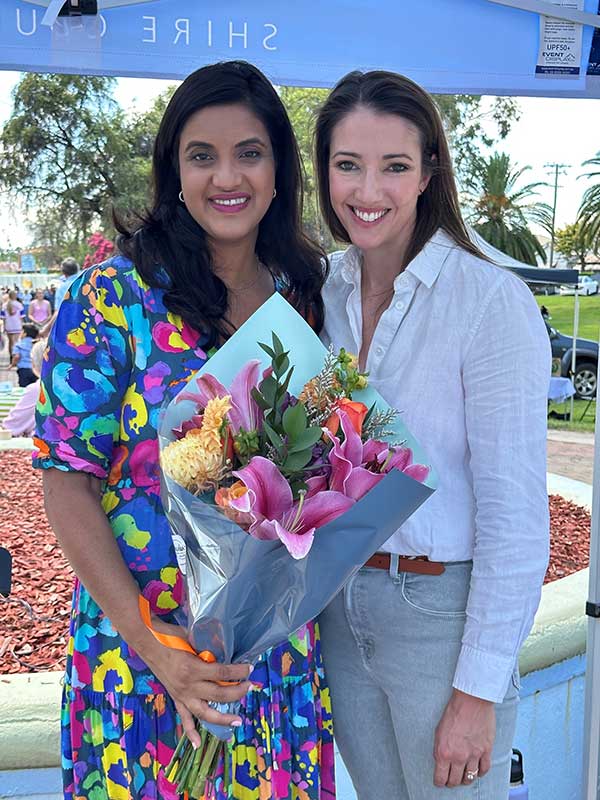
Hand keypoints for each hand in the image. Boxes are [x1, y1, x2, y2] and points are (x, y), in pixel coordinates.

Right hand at [143, 617, 252, 745]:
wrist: (148, 644)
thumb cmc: (170, 636)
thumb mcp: (192, 637)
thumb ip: (207, 646)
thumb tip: (226, 647)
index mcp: (193, 668)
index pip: (223, 673)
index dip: (239, 672)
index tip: (250, 668)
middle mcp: (188, 685)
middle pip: (219, 694)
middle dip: (238, 692)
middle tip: (250, 687)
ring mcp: (182, 695)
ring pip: (205, 713)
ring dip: (223, 718)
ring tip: (238, 721)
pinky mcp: (176, 698)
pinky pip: (184, 718)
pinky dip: (190, 732)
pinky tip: (197, 745)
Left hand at [433, 689, 494, 787]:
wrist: (471, 700)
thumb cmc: (454, 711)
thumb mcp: (438, 730)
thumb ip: (440, 748)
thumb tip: (441, 760)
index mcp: (444, 752)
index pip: (440, 777)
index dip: (439, 782)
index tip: (440, 781)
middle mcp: (459, 756)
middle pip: (455, 781)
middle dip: (451, 782)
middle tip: (451, 780)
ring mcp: (474, 755)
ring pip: (470, 778)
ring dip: (465, 779)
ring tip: (463, 777)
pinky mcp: (486, 750)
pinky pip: (484, 769)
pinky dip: (480, 773)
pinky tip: (477, 771)